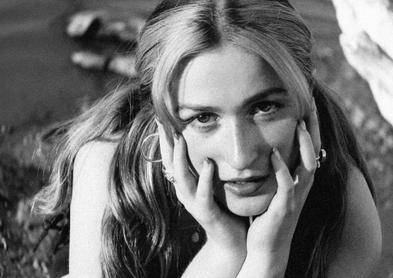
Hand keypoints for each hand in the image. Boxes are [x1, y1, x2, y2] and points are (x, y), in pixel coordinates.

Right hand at [157, 121, 247, 252]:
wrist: (231, 241)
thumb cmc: (224, 209)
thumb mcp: (214, 185)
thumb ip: (208, 167)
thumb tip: (210, 144)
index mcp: (186, 185)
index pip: (171, 158)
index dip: (165, 139)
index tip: (161, 118)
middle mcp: (185, 192)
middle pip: (170, 164)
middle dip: (165, 143)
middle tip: (162, 121)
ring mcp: (193, 203)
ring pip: (181, 178)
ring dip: (180, 157)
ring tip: (179, 138)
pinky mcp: (206, 213)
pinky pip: (203, 194)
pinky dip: (205, 179)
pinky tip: (210, 163)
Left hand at [245, 99, 320, 256]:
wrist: (267, 248)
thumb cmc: (268, 217)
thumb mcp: (275, 189)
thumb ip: (278, 171)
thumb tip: (271, 149)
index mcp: (300, 180)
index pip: (311, 147)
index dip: (312, 125)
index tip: (308, 103)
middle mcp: (303, 186)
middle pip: (316, 151)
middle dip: (314, 127)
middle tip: (311, 103)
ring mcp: (296, 197)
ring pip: (308, 165)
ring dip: (305, 144)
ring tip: (300, 123)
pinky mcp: (285, 207)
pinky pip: (287, 185)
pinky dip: (282, 169)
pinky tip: (274, 154)